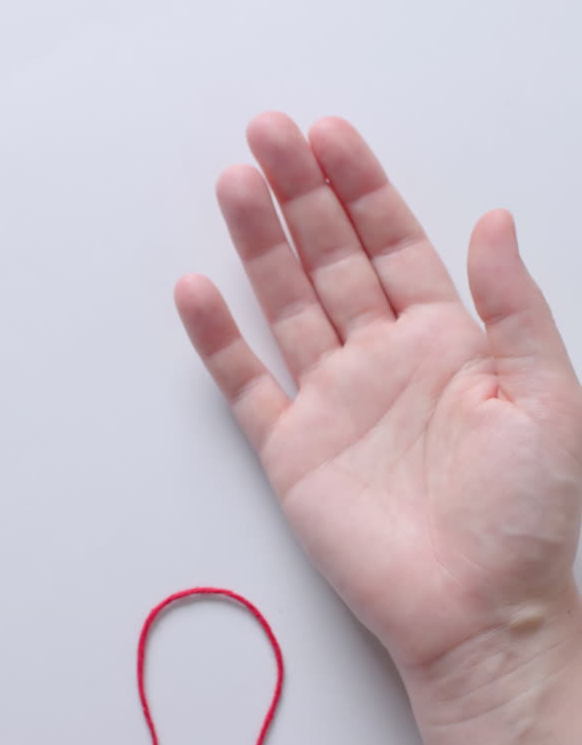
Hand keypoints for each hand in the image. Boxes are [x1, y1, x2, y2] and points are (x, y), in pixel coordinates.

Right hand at [174, 112, 581, 678]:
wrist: (479, 611)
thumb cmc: (525, 513)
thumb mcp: (547, 394)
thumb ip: (513, 306)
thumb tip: (493, 221)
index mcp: (448, 341)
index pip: (396, 244)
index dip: (363, 189)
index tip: (331, 136)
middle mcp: (384, 360)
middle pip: (333, 258)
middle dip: (301, 195)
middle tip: (267, 133)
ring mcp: (334, 402)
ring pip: (287, 304)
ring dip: (258, 245)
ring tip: (233, 182)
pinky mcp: (293, 451)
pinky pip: (247, 385)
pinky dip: (219, 340)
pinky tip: (197, 290)